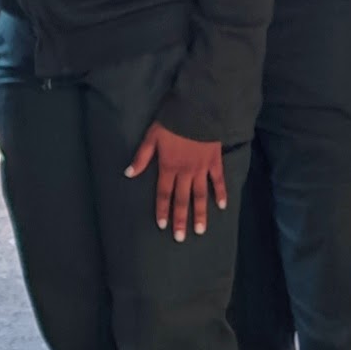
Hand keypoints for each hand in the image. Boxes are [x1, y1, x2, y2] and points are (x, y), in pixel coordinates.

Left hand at [125, 122, 230, 239]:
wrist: (198, 111)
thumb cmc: (172, 123)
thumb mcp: (151, 137)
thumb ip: (141, 157)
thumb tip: (129, 173)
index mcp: (168, 167)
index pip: (163, 194)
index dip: (162, 210)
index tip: (163, 226)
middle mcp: (185, 172)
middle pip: (182, 199)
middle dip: (181, 219)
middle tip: (181, 238)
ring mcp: (201, 168)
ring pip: (200, 195)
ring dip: (200, 213)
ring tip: (200, 230)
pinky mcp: (214, 162)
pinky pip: (218, 180)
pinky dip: (221, 193)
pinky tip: (222, 206)